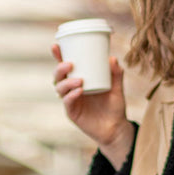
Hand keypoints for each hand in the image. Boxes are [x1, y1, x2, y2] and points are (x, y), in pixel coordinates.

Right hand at [52, 45, 134, 168]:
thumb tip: (112, 58)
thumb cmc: (114, 106)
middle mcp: (71, 89)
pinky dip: (71, 96)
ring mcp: (71, 102)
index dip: (58, 55)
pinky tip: (79, 91)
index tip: (56, 45)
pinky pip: (68, 103)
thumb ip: (116, 74)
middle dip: (59, 68)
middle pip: (58, 76)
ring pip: (60, 89)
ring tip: (79, 80)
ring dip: (66, 82)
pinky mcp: (73, 114)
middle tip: (70, 64)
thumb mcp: (117, 88)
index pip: (65, 66)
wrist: (116, 128)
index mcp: (78, 79)